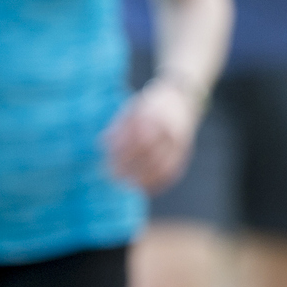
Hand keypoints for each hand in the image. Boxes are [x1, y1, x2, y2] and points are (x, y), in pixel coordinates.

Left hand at [103, 76, 201, 192]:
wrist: (182, 98)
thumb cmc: (150, 105)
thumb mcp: (133, 109)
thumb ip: (119, 126)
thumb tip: (102, 144)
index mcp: (155, 116)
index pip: (136, 139)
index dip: (121, 154)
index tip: (107, 161)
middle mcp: (169, 130)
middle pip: (148, 155)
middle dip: (129, 167)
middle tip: (112, 175)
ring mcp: (180, 142)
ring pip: (162, 167)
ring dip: (143, 179)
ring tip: (127, 185)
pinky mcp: (185, 152)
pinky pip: (173, 172)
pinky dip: (159, 183)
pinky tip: (145, 188)